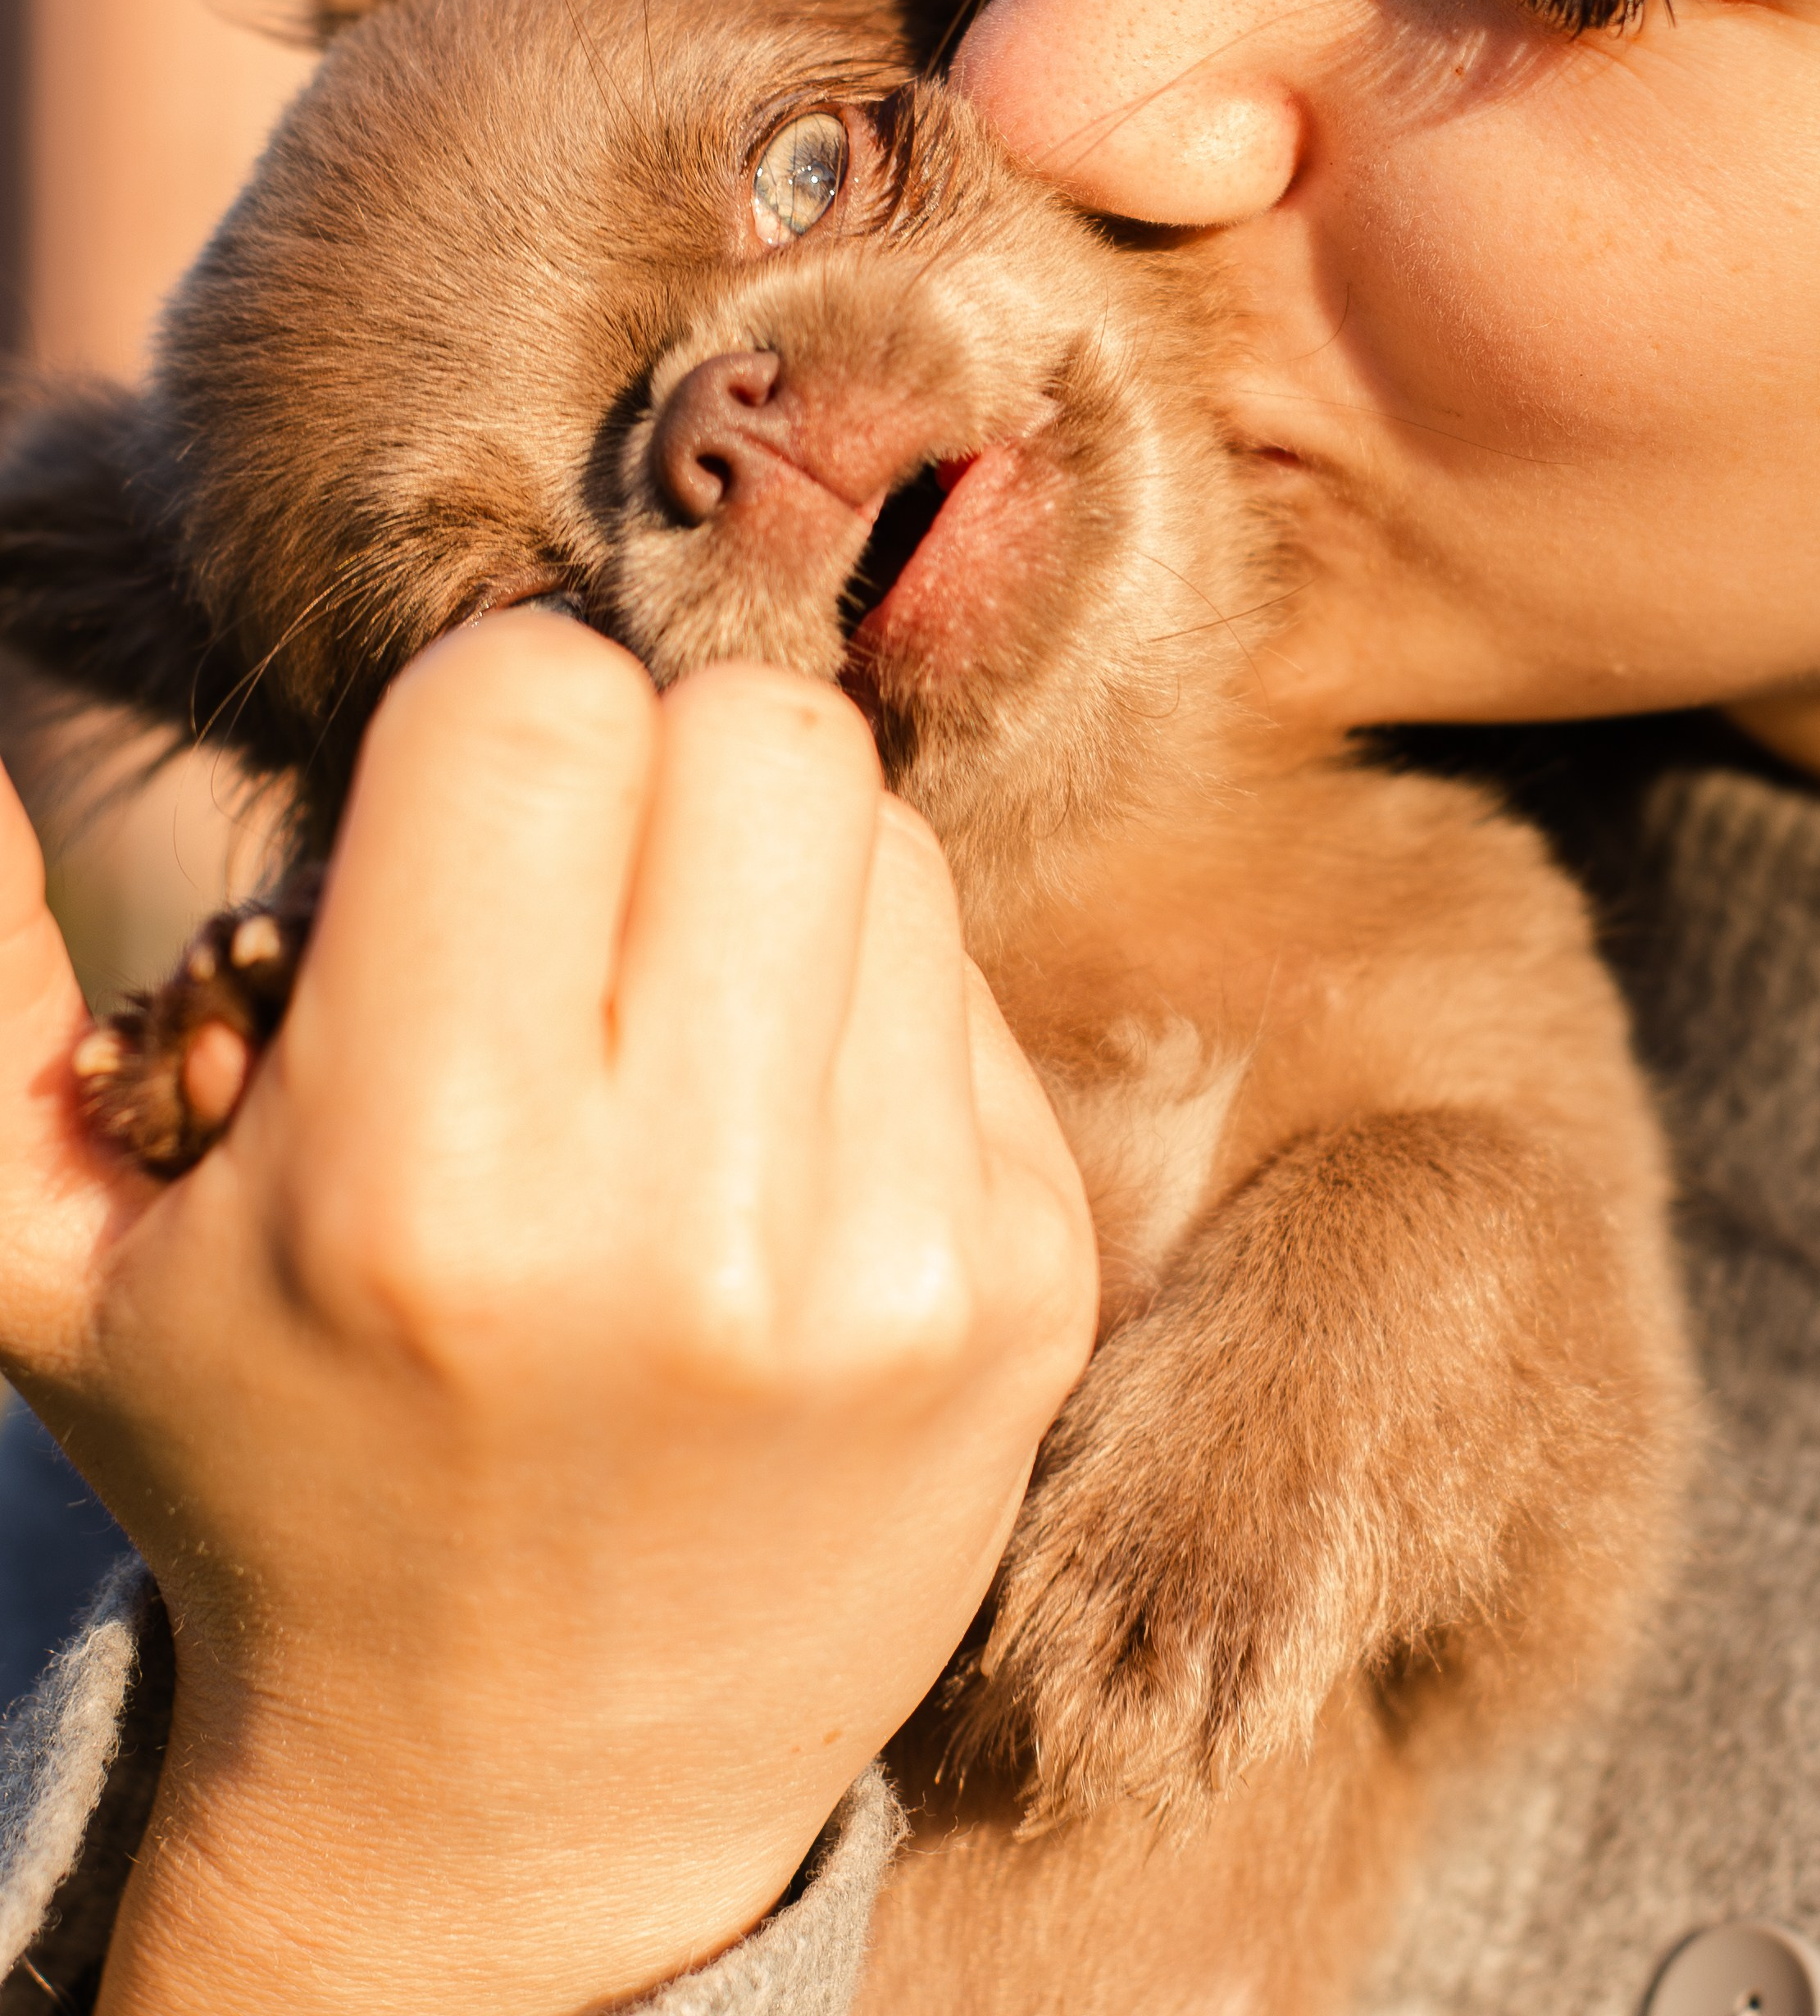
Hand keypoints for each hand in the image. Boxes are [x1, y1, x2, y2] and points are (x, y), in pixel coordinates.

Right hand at [0, 617, 1097, 2014]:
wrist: (518, 1804)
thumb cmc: (270, 1471)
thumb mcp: (56, 1261)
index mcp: (422, 1180)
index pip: (535, 706)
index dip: (480, 718)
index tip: (448, 823)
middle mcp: (693, 1220)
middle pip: (766, 732)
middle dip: (651, 770)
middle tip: (576, 905)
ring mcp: (900, 1260)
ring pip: (885, 839)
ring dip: (767, 889)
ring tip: (662, 1045)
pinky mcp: (1030, 1289)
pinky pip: (965, 988)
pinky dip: (861, 1015)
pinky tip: (767, 1154)